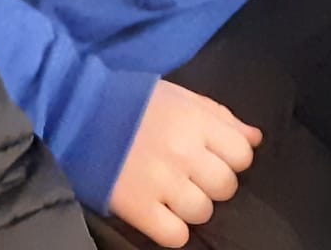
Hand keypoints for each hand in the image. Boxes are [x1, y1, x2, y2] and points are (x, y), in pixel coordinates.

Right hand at [108, 80, 262, 247]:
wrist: (74, 111)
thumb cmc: (130, 100)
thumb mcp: (177, 96)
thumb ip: (219, 115)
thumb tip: (256, 138)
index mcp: (193, 120)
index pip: (242, 154)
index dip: (230, 157)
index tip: (210, 155)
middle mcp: (182, 151)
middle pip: (225, 187)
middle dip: (211, 183)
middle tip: (188, 174)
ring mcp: (160, 182)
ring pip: (202, 212)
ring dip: (190, 206)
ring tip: (169, 191)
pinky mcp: (138, 207)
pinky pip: (176, 236)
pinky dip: (170, 228)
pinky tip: (158, 210)